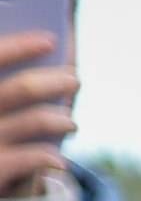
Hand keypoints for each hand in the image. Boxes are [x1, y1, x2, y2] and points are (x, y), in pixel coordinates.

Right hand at [0, 31, 71, 198]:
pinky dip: (48, 157)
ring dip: (59, 120)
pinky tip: (59, 161)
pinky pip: (32, 158)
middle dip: (54, 82)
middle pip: (22, 88)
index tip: (51, 40)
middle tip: (74, 80)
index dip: (20, 46)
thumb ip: (5, 84)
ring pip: (34, 121)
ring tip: (70, 123)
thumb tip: (43, 52)